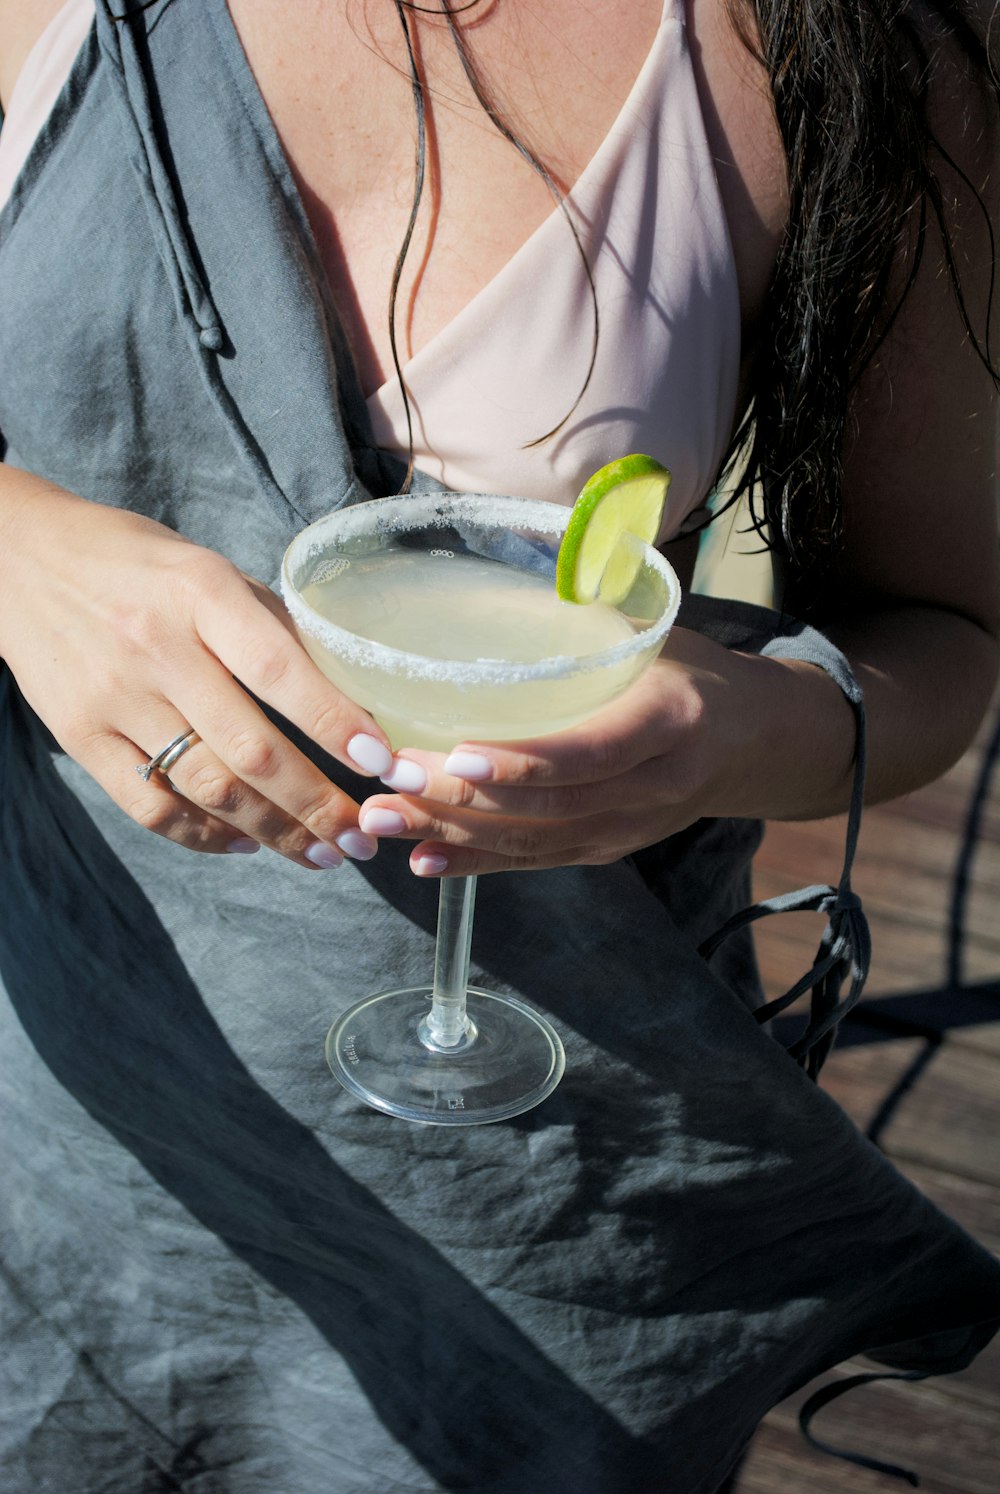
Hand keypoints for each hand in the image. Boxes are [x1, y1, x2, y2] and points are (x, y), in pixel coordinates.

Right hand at [0, 475, 400, 866]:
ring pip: (207, 787)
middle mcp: (157, 647)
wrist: (20, 559)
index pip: (278, 667)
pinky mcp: (79, 735)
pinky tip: (245, 844)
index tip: (381, 762)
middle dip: (317, 805)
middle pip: (250, 748)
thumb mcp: (208, 568)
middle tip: (363, 838)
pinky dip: (204, 835)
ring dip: (274, 833)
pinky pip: (151, 805)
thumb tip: (349, 694)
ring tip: (323, 855)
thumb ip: (270, 627)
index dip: (333, 721)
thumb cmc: (137, 563)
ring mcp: (114, 697)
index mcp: (200, 593)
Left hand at [355, 628, 857, 876]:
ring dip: (450, 834)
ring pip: (533, 842)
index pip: (593, 752)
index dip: (526, 762)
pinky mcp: (606, 849)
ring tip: (378, 818)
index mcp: (669, 721)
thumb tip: (499, 558)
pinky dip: (475, 863)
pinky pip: (535, 862)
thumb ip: (591, 610)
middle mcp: (653, 787)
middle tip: (388, 779)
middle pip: (549, 808)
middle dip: (461, 799)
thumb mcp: (656, 632)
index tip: (458, 754)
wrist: (752, 742)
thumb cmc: (687, 670)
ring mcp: (630, 829)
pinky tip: (420, 857)